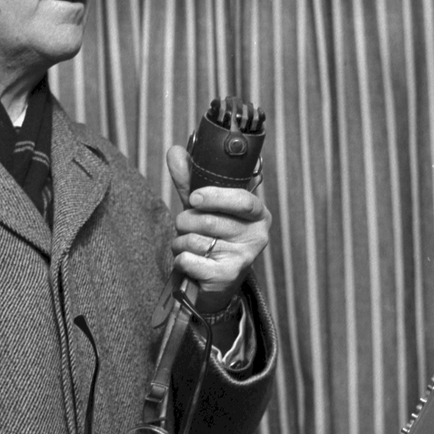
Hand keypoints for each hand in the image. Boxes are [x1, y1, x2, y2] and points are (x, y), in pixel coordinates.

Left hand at [166, 144, 271, 312]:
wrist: (216, 282)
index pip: (243, 201)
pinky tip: (189, 262)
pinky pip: (190, 260)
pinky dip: (180, 259)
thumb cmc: (212, 237)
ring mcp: (245, 258)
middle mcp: (258, 236)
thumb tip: (175, 150)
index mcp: (258, 214)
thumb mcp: (204, 207)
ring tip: (188, 245)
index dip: (216, 197)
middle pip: (210, 220)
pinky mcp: (227, 277)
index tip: (194, 198)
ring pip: (196, 240)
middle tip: (184, 225)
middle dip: (185, 221)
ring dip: (180, 241)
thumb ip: (190, 180)